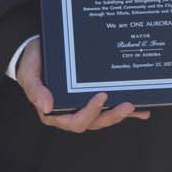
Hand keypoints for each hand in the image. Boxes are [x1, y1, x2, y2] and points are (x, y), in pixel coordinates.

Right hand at [13, 39, 148, 132]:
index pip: (75, 121)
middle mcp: (71, 112)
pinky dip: (125, 110)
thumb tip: (46, 107)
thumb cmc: (31, 63)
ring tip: (136, 107)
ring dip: (120, 114)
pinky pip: (110, 107)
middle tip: (127, 106)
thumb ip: (35, 90)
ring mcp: (83, 105)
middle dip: (111, 116)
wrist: (37, 49)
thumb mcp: (29, 74)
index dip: (90, 113)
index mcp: (55, 112)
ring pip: (104, 116)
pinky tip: (141, 109)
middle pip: (94, 122)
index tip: (101, 97)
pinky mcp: (92, 97)